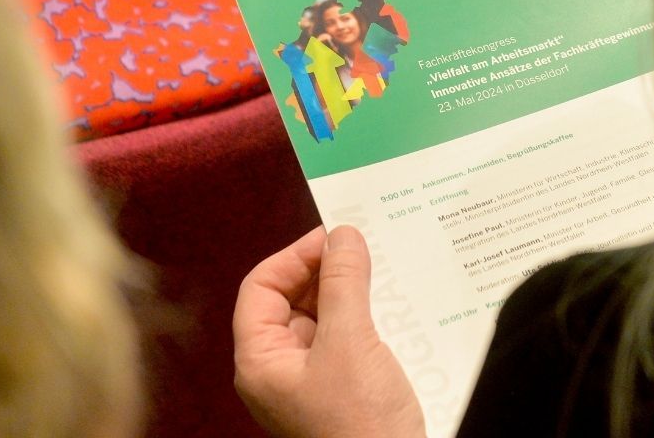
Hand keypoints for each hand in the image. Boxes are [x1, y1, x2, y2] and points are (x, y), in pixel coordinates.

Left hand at [234, 226, 425, 437]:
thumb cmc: (360, 420)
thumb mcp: (350, 342)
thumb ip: (344, 283)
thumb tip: (343, 234)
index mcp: (261, 361)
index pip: (260, 288)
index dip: (295, 257)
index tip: (336, 238)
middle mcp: (279, 369)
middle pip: (289, 300)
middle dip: (324, 272)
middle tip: (365, 250)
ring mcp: (310, 381)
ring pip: (321, 317)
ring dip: (348, 292)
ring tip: (381, 274)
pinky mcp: (341, 388)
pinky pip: (344, 338)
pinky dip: (363, 316)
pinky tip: (392, 306)